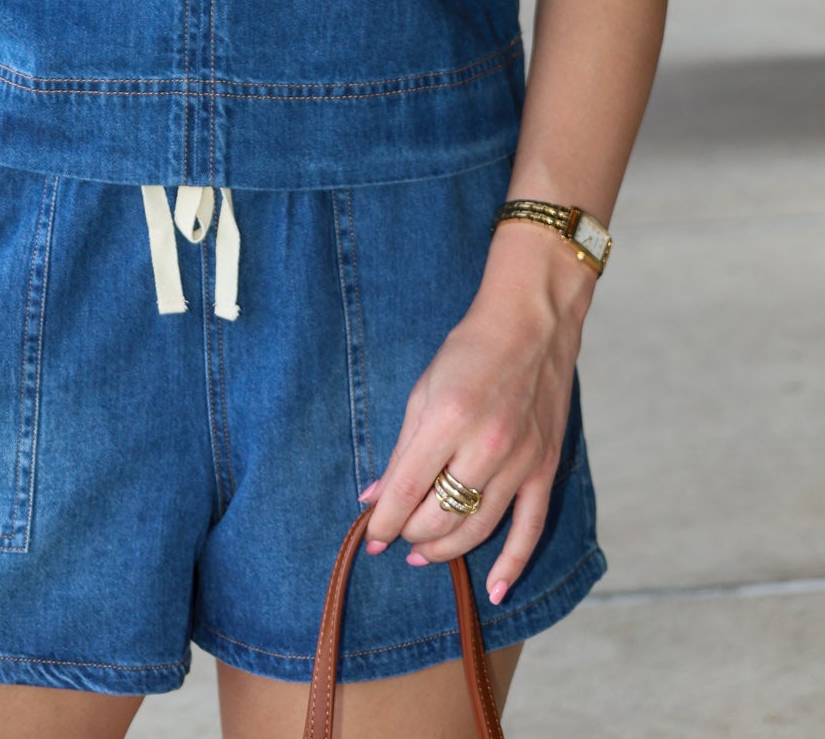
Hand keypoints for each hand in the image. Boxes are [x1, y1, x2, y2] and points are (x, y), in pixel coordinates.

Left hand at [357, 248, 589, 604]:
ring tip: (421, 554)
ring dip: (444, 549)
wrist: (530, 326)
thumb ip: (401, 450)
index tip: (369, 537)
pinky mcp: (545, 468)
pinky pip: (530, 529)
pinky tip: (493, 588)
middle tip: (395, 536)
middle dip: (410, 533)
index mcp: (447, 419)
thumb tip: (373, 496)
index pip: (405, 490)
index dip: (383, 521)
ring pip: (477, 528)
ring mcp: (521, 460)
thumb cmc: (468, 352)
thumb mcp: (422, 391)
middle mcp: (486, 445)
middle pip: (440, 517)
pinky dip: (512, 564)